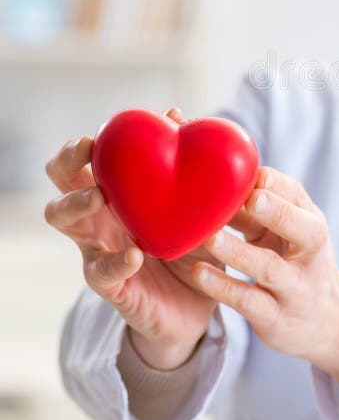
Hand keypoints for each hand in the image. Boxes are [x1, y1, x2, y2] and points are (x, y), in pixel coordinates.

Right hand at [44, 107, 245, 369]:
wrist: (197, 306)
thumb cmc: (193, 244)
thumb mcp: (197, 202)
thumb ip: (188, 163)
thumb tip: (176, 113)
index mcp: (115, 195)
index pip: (81, 162)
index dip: (80, 146)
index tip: (102, 133)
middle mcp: (98, 220)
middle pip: (59, 184)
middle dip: (66, 164)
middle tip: (87, 153)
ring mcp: (99, 251)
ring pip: (64, 222)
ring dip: (77, 203)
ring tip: (101, 196)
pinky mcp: (113, 287)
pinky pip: (100, 273)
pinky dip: (115, 261)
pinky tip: (136, 253)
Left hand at [191, 167, 338, 393]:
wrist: (327, 320)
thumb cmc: (300, 261)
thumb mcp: (292, 232)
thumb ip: (264, 209)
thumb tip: (222, 178)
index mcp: (312, 224)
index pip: (299, 197)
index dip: (278, 185)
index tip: (254, 174)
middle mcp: (310, 254)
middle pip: (304, 231)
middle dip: (278, 213)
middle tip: (249, 198)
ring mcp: (295, 288)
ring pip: (269, 268)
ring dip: (238, 252)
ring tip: (209, 237)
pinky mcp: (275, 317)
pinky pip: (248, 301)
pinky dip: (223, 286)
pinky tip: (199, 273)